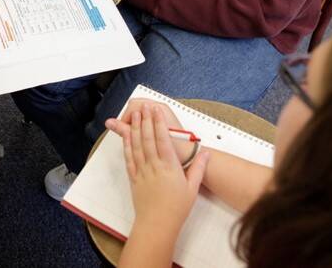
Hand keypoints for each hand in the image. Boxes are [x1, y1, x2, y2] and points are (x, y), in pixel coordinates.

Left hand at [106, 104, 209, 233]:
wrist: (157, 224)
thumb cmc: (177, 208)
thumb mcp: (193, 188)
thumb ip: (199, 168)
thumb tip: (206, 153)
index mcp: (169, 167)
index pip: (163, 139)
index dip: (159, 122)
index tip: (156, 110)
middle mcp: (154, 166)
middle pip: (148, 138)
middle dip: (146, 120)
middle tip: (145, 106)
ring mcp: (142, 171)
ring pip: (137, 145)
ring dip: (135, 128)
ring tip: (135, 115)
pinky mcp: (134, 177)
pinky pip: (129, 157)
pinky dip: (127, 144)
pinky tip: (126, 134)